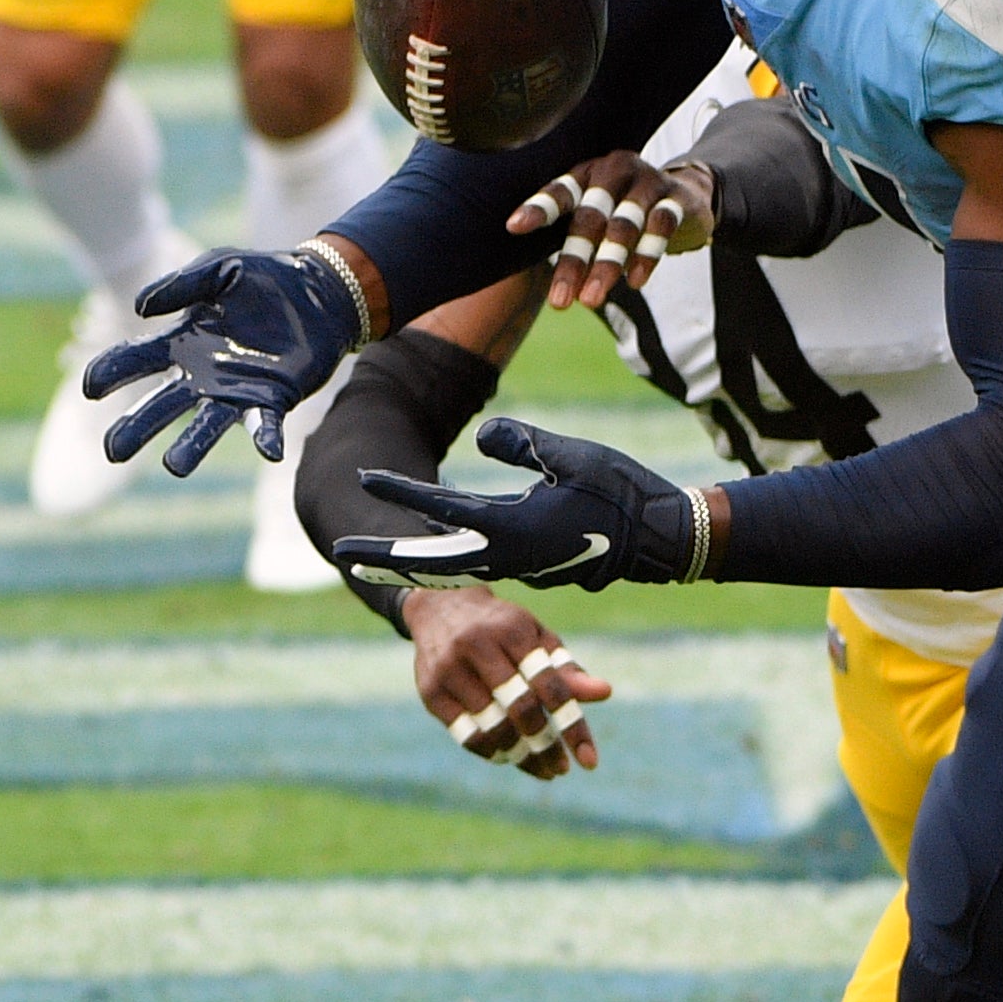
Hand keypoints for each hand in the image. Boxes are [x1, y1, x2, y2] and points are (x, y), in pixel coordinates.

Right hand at [84, 245, 368, 476]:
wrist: (319, 291)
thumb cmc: (263, 278)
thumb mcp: (220, 268)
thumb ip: (183, 283)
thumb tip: (140, 308)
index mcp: (183, 342)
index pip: (137, 360)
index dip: (112, 372)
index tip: (91, 387)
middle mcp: (203, 374)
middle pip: (162, 405)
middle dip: (137, 427)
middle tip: (113, 451)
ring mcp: (237, 391)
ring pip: (208, 425)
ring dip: (192, 446)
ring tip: (174, 466)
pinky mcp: (275, 399)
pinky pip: (265, 424)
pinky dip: (265, 438)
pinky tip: (268, 452)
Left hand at [335, 418, 713, 591]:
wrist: (662, 536)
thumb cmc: (621, 491)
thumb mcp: (571, 455)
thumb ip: (522, 443)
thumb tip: (483, 434)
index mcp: (512, 527)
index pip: (441, 507)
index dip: (401, 489)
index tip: (364, 476)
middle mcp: (508, 556)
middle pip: (430, 560)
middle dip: (385, 557)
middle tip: (340, 554)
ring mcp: (519, 566)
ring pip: (450, 566)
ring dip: (409, 563)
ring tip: (369, 560)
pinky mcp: (531, 566)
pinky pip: (476, 563)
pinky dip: (445, 557)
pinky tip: (430, 545)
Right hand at [400, 589, 611, 776]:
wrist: (441, 606)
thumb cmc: (502, 628)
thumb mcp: (536, 638)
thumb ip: (566, 668)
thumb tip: (604, 693)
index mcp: (513, 631)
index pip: (550, 685)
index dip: (572, 725)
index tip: (589, 760)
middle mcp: (478, 647)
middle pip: (520, 708)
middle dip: (546, 745)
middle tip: (561, 768)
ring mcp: (450, 670)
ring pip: (492, 727)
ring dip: (520, 756)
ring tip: (542, 769)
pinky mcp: (430, 692)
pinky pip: (466, 735)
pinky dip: (491, 752)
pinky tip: (510, 758)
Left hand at [505, 149, 714, 312]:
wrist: (688, 194)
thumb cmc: (627, 209)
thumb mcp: (598, 212)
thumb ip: (573, 234)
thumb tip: (543, 280)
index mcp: (588, 174)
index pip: (561, 192)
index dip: (539, 208)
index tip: (514, 227)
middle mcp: (615, 171)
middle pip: (591, 217)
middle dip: (574, 261)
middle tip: (559, 302)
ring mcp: (648, 182)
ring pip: (625, 225)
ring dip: (606, 265)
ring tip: (590, 300)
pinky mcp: (677, 198)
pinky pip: (661, 226)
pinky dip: (646, 255)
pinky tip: (634, 282)